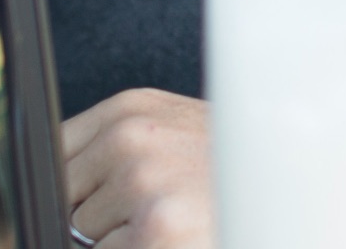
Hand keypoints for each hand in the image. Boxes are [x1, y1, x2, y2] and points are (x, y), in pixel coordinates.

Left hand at [61, 88, 215, 248]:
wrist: (288, 197)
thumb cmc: (227, 169)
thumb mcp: (170, 130)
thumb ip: (118, 143)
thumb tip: (68, 181)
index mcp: (127, 110)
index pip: (57, 147)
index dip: (74, 181)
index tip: (94, 192)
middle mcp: (128, 139)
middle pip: (65, 192)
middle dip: (97, 211)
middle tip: (147, 207)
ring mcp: (139, 184)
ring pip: (81, 231)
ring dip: (118, 237)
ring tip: (164, 221)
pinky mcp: (154, 228)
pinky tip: (170, 239)